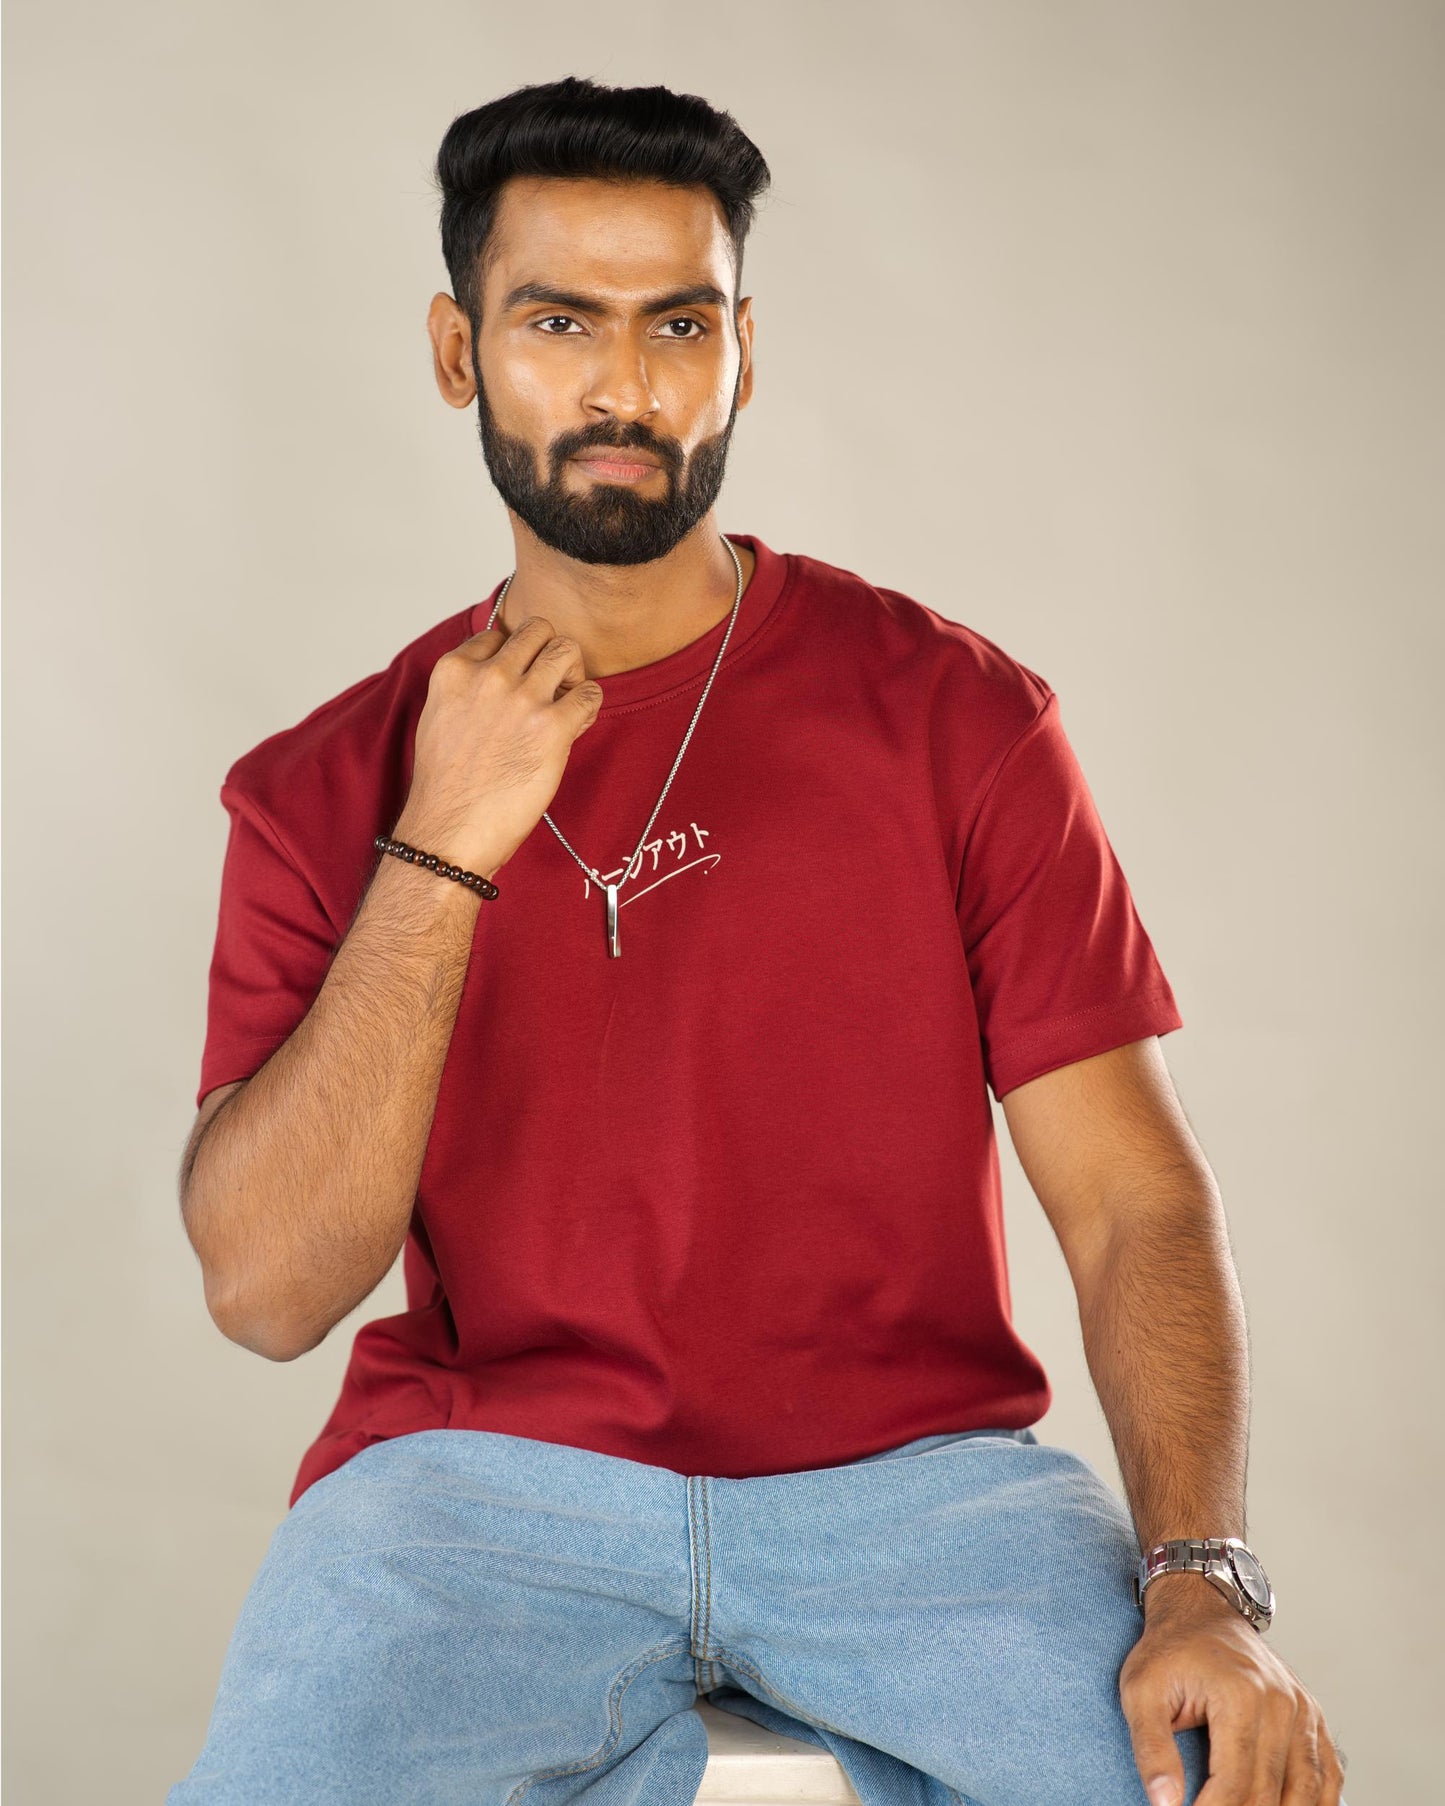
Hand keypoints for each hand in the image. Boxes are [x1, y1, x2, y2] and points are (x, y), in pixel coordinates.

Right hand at [395, 617, 603, 879]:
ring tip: (565, 703)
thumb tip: (504, 675)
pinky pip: (590, 693)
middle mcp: (489, 676)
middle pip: (538, 630)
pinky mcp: (553, 726)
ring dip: (573, 673)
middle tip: (552, 686)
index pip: (498, 633)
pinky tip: (575, 727)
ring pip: (568, 650)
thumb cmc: (446, 786)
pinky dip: (589, 706)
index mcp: (455, 670)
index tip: (519, 683)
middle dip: (549, 654)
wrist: (449, 832)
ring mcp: (522, 698)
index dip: (515, 657)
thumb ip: (468, 687)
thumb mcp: (440, 717)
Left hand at [1119, 1578, 1345, 1804]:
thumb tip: (1165, 1803)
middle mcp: (1281, 1704)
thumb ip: (1151, 1748)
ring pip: (1307, 1793)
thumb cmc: (1170, 1651)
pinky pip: (1329, 1775)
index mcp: (1240, 1695)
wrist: (1202, 1610)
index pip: (1234, 1784)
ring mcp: (1303, 1710)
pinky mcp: (1313, 1717)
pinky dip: (1316, 1804)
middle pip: (1271, 1794)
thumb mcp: (1141, 1690)